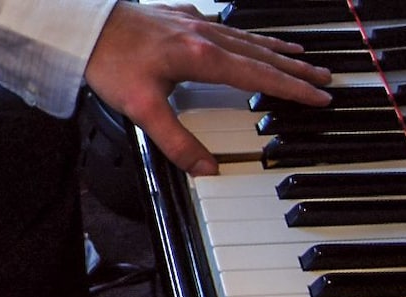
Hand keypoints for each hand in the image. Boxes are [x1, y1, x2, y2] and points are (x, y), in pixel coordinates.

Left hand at [84, 2, 332, 175]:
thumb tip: (205, 169)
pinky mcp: (180, 18)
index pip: (260, 76)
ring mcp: (193, 23)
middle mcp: (204, 35)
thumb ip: (176, 142)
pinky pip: (227, 28)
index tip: (319, 96)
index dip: (293, 88)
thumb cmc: (108, 60)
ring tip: (301, 55)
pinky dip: (248, 36)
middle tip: (325, 77)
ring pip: (247, 38)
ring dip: (277, 49)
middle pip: (263, 54)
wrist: (80, 25)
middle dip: (297, 68)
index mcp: (202, 57)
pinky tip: (247, 37)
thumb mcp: (141, 109)